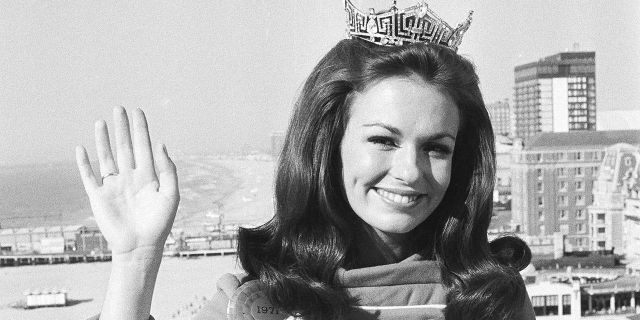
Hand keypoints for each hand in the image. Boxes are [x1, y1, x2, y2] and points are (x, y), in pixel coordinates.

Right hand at [76, 107, 178, 256]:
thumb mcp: (171, 194)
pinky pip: (89, 176)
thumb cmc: (160, 223)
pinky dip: (84, 162)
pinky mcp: (98, 196)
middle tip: (119, 108)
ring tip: (101, 121)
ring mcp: (113, 185)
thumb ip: (167, 169)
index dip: (140, 129)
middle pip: (124, 147)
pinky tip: (81, 148)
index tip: (138, 111)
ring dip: (103, 140)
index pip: (143, 146)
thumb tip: (160, 144)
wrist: (141, 246)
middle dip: (122, 128)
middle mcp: (130, 177)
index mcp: (148, 176)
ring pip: (106, 157)